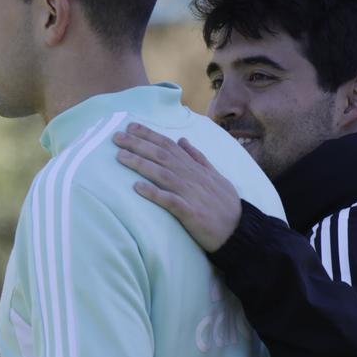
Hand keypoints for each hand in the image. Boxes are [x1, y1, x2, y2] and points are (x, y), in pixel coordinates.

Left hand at [115, 124, 241, 251]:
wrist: (240, 229)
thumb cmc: (225, 204)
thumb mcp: (215, 175)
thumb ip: (198, 158)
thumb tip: (183, 140)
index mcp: (195, 168)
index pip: (169, 145)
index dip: (150, 135)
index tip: (131, 126)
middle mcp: (192, 177)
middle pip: (162, 156)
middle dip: (138, 144)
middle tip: (116, 137)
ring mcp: (191, 194)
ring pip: (163, 174)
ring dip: (141, 164)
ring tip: (120, 157)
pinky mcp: (191, 213)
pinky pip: (170, 201)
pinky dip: (154, 193)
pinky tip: (137, 187)